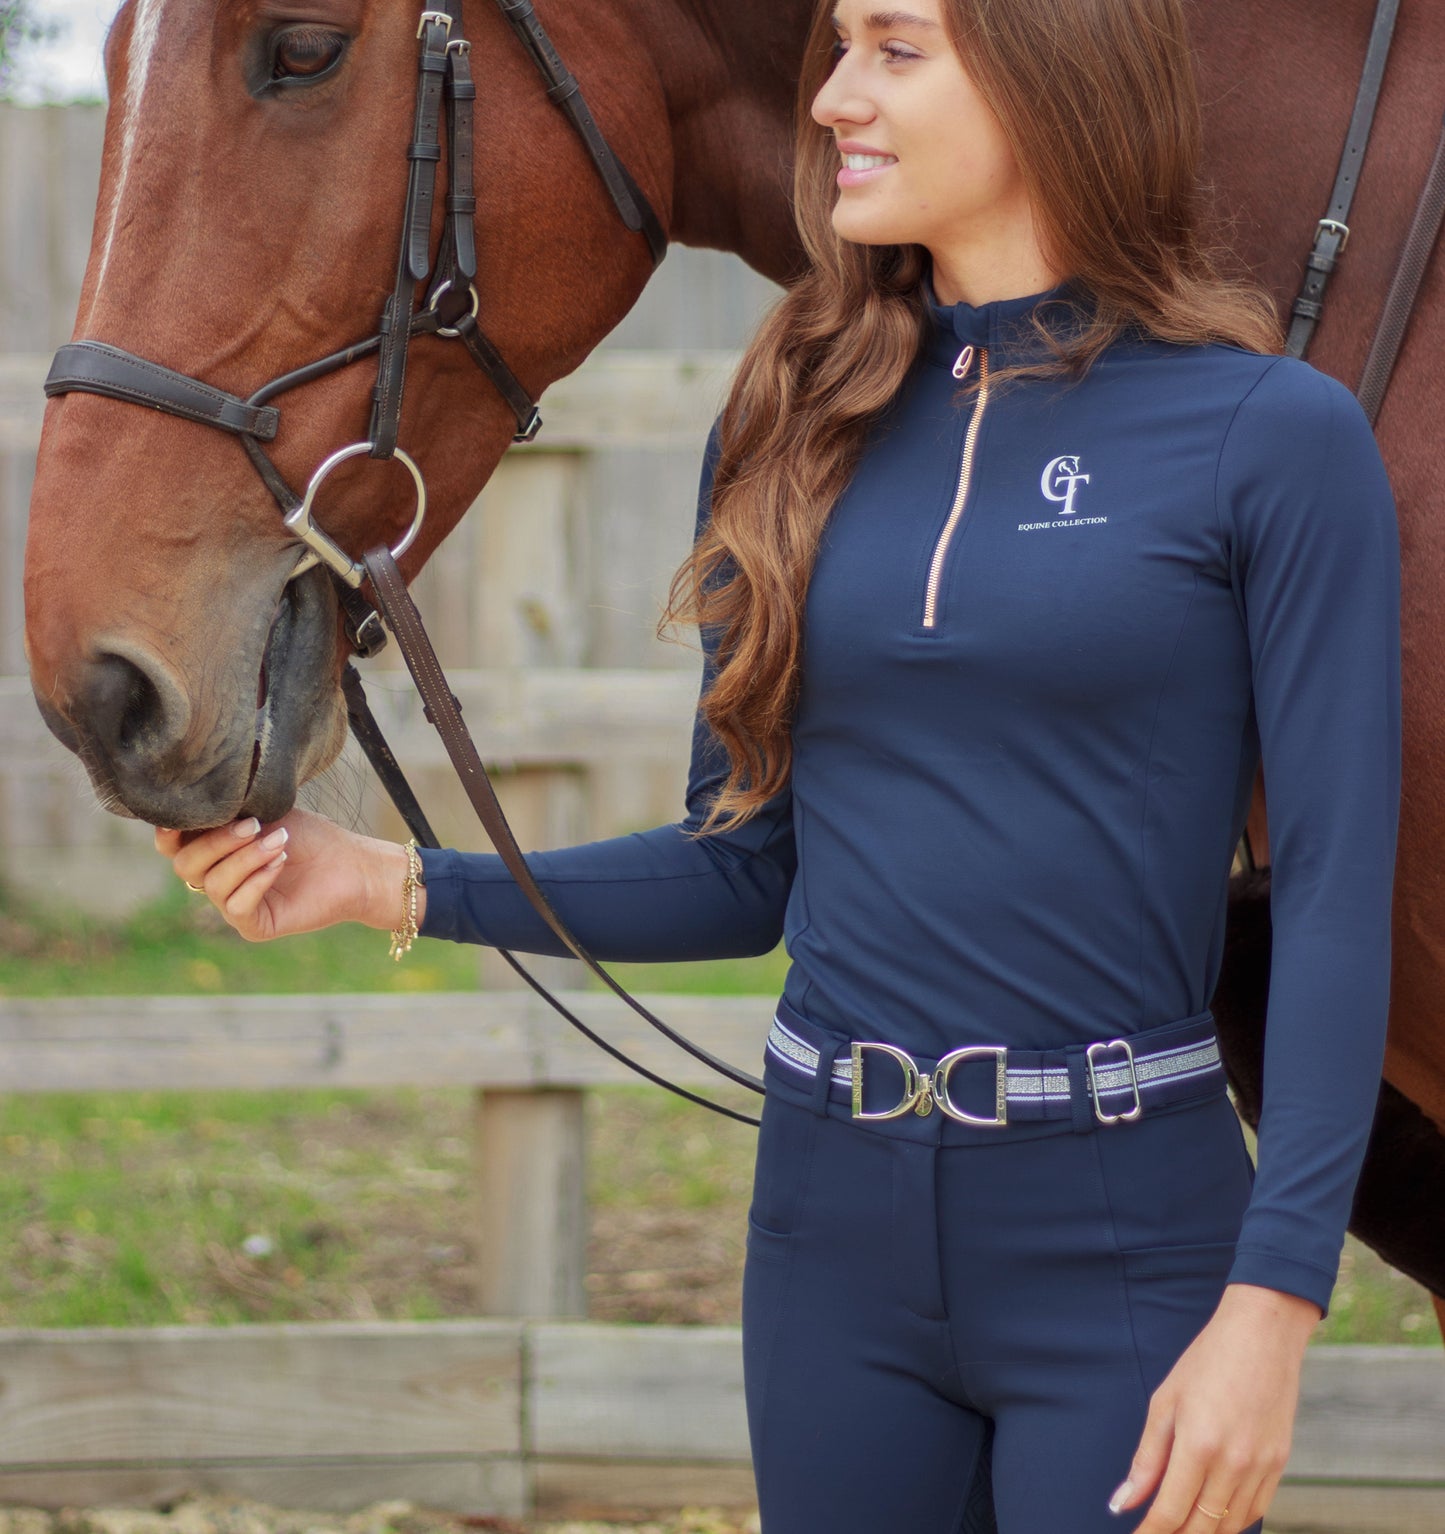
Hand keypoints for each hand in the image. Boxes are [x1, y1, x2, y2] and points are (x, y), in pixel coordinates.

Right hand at [154, 809, 421, 941]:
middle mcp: (216, 879)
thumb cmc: (308, 835)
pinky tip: (280, 863)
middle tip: (254, 826)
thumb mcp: (264, 812)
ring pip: (213, 884)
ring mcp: (233, 904)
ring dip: (246, 858)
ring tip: (280, 842)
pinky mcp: (255, 925)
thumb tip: (196, 805)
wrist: (351, 863)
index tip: (181, 818)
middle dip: (217, 842)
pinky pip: (237, 906)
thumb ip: (228, 812)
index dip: (168, 834)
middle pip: (186, 865)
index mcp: (213, 850)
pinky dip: (257, 880)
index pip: (172, 847)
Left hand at [1109, 1282, 1319, 1531]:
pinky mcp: (1280, 1465)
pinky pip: (1255, 1511)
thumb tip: (1123, 1502)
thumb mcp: (1165, 1402)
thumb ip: (1147, 1459)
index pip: (1170, 1512)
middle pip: (1202, 1529)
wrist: (1262, 1335)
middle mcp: (1234, 1465)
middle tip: (1154, 1533)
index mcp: (1199, 1445)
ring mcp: (1262, 1468)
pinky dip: (1232, 1523)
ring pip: (1231, 1528)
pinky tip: (1214, 1518)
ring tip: (1180, 1528)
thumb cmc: (1207, 1361)